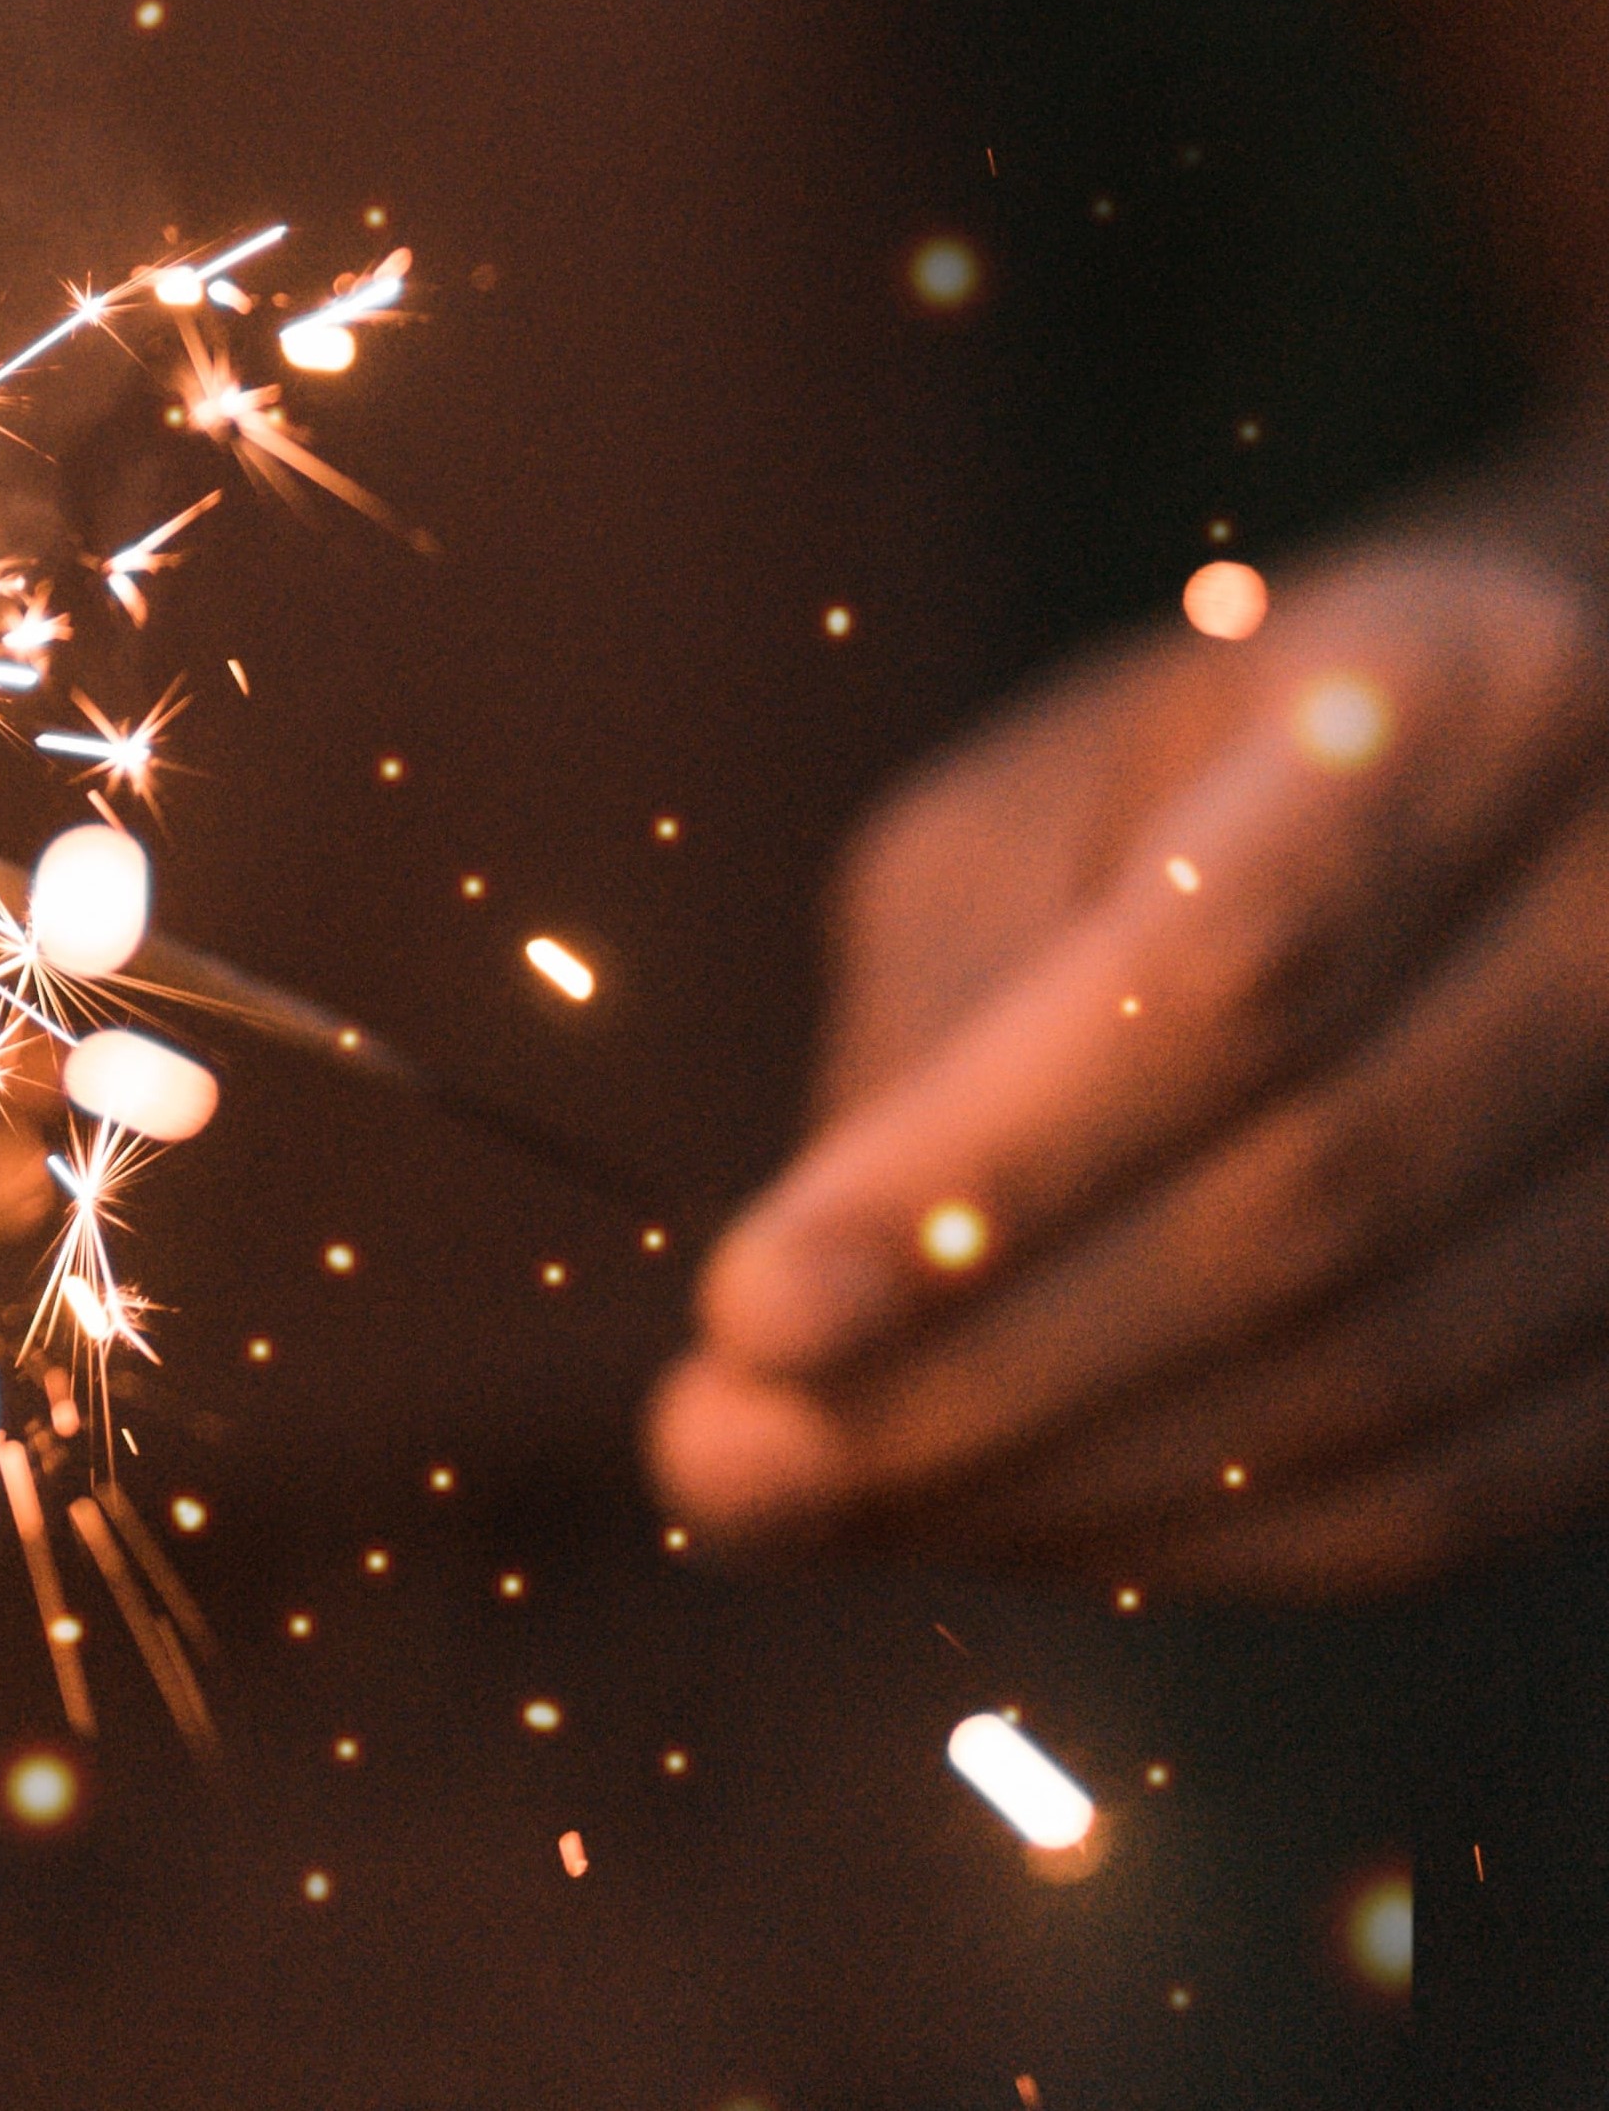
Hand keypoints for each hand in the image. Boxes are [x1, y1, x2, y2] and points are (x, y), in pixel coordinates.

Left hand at [651, 505, 1608, 1597]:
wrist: (1531, 804)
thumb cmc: (1206, 798)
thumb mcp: (1027, 822)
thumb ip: (930, 1035)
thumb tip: (788, 1359)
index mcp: (1456, 707)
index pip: (1223, 984)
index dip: (981, 1176)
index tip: (746, 1318)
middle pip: (1306, 1207)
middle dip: (978, 1377)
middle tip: (725, 1470)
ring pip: (1382, 1383)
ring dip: (1065, 1487)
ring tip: (824, 1507)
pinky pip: (1456, 1497)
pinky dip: (1207, 1545)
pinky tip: (1012, 1530)